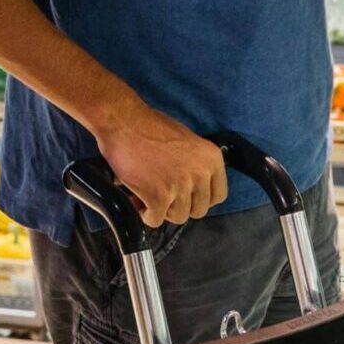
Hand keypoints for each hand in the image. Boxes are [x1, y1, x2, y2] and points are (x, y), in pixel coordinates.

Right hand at [92, 100, 227, 228]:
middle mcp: (201, 173)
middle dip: (180, 205)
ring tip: (149, 195)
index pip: (218, 195)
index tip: (186, 196)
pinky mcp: (159, 196)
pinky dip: (146, 214)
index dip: (200, 198)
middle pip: (199, 210)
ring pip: (178, 217)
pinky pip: (156, 220)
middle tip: (163, 195)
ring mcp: (181, 186)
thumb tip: (194, 188)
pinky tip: (138, 200)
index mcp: (212, 159)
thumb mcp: (187, 142)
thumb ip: (196, 165)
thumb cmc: (151, 128)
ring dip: (163, 210)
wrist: (124, 123)